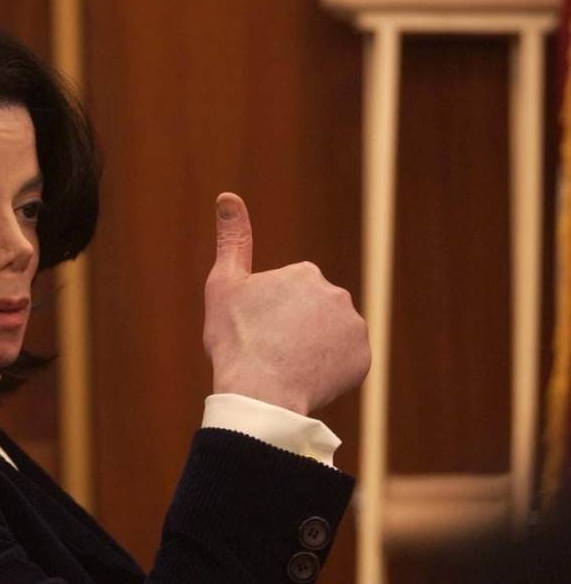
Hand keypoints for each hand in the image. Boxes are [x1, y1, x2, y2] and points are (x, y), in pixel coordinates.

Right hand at [203, 192, 369, 414]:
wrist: (260, 392)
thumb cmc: (236, 339)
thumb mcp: (224, 284)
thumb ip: (232, 238)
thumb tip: (227, 195)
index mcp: (304, 273)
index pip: (287, 294)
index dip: (268, 313)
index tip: (255, 330)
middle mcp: (336, 294)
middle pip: (311, 313)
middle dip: (294, 328)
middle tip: (270, 350)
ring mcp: (353, 327)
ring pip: (329, 337)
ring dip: (313, 348)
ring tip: (287, 367)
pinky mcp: (362, 360)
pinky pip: (343, 362)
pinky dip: (327, 370)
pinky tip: (305, 378)